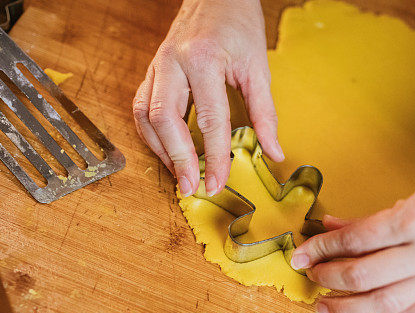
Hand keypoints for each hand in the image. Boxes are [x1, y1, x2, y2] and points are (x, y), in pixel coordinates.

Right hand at [133, 0, 283, 196]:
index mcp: (203, 59)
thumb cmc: (238, 24)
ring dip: (160, 150)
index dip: (215, 156)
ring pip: (145, 115)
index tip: (218, 183)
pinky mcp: (152, 70)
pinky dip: (151, 134)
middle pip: (165, 119)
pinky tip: (166, 151)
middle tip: (191, 186)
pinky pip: (141, 107)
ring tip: (178, 174)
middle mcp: (173, 62)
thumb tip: (274, 153)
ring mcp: (158, 65)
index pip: (209, 119)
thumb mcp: (258, 67)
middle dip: (178, 158)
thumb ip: (265, 113)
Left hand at [290, 155, 414, 312]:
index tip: (300, 253)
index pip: (355, 240)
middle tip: (308, 277)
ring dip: (347, 309)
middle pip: (362, 277)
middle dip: (327, 279)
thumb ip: (377, 216)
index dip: (321, 248)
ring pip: (384, 305)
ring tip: (325, 307)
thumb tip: (335, 225)